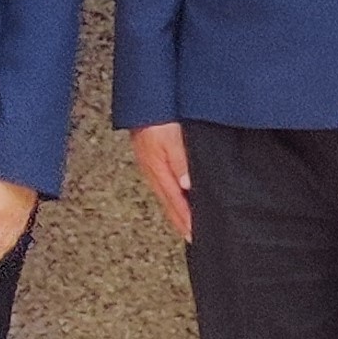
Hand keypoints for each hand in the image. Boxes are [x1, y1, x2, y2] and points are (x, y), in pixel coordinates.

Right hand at [127, 121, 192, 240]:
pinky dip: (172, 197)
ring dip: (176, 211)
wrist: (143, 100)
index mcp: (157, 169)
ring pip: (165, 195)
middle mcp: (152, 171)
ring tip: (186, 224)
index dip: (185, 218)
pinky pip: (163, 184)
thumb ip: (180, 161)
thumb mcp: (171, 137)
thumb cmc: (156, 116)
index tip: (194, 234)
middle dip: (180, 221)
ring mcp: (150, 166)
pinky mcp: (151, 159)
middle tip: (191, 237)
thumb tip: (187, 185)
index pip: (174, 201)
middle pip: (168, 203)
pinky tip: (178, 197)